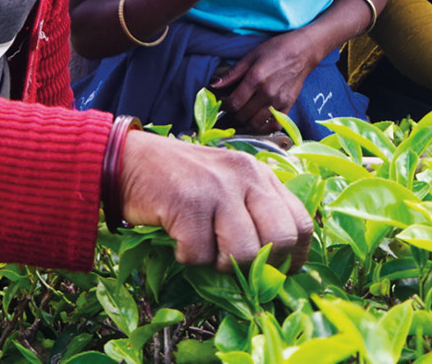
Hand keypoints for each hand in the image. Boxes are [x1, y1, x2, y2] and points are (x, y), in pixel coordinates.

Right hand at [119, 131, 312, 271]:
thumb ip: (254, 212)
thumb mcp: (229, 185)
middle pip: (280, 240)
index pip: (301, 223)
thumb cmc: (181, 180)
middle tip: (235, 265)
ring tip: (204, 249)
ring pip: (243, 253)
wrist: (130, 160)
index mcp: (261, 175)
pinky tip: (179, 240)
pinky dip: (188, 257)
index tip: (278, 272)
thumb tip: (278, 265)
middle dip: (260, 265)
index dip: (295, 256)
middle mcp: (245, 177)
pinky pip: (200, 254)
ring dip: (221, 264)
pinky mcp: (188, 203)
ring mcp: (218, 188)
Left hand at [211, 30, 327, 132]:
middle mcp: (267, 92)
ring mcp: (279, 101)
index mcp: (255, 78)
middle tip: (230, 109)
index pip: (233, 102)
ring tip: (241, 115)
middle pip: (242, 115)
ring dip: (245, 122)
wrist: (302, 51)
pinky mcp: (288, 106)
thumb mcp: (250, 56)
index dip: (223, 105)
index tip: (221, 102)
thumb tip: (214, 85)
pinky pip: (272, 126)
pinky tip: (257, 121)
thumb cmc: (275, 50)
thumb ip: (232, 73)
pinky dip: (262, 128)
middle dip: (232, 114)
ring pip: (255, 124)